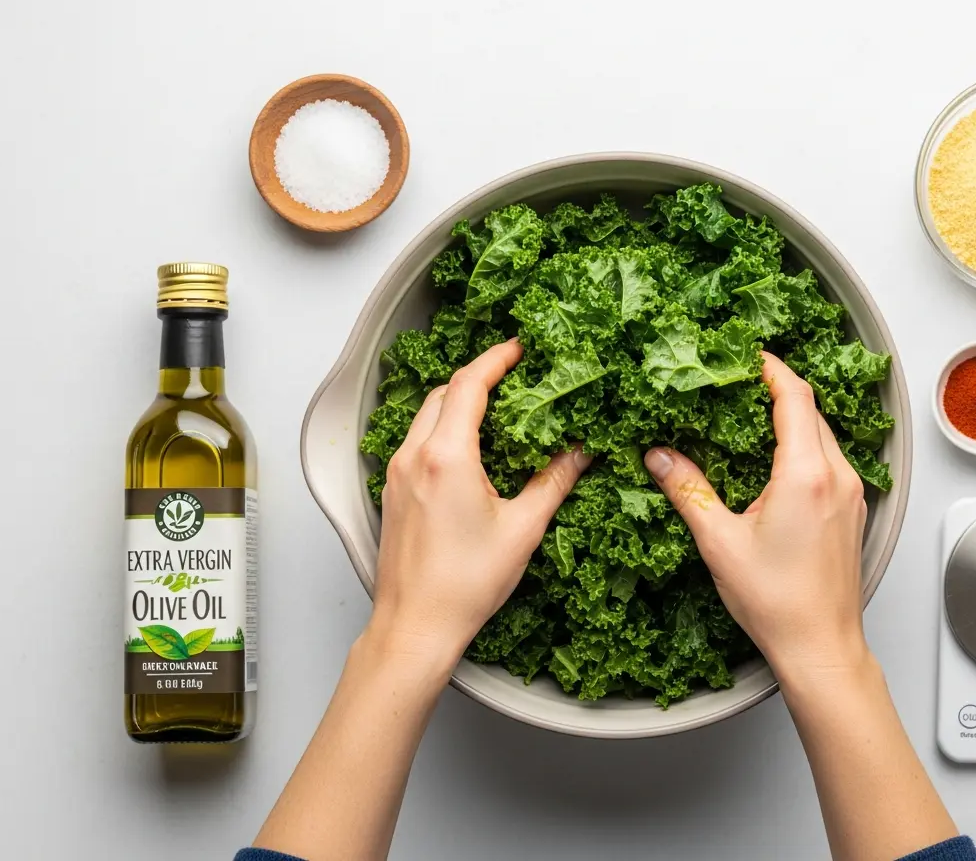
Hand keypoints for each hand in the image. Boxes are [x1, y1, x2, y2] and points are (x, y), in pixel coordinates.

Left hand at [368, 338, 591, 667]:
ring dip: (458, 401)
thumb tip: (581, 451)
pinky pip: (417, 441)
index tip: (520, 348)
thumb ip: (555, 480)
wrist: (415, 626)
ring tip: (497, 406)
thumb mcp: (524, 528)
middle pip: (443, 392)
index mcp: (446, 456)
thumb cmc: (464, 585)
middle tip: (514, 374)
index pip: (469, 384)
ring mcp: (398, 474)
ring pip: (426, 415)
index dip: (496, 359)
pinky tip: (471, 447)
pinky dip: (443, 428)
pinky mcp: (394, 493)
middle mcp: (414, 457)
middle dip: (478, 376)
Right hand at [644, 352, 867, 676]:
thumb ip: (688, 490)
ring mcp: (850, 495)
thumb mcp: (719, 542)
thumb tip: (661, 456)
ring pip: (823, 435)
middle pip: (811, 410)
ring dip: (792, 418)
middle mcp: (837, 477)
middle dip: (777, 388)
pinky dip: (803, 447)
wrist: (820, 647)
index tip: (746, 355)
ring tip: (751, 416)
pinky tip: (774, 462)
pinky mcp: (851, 512)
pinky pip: (830, 461)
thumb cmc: (778, 603)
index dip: (770, 367)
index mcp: (806, 475)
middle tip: (738, 382)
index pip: (795, 396)